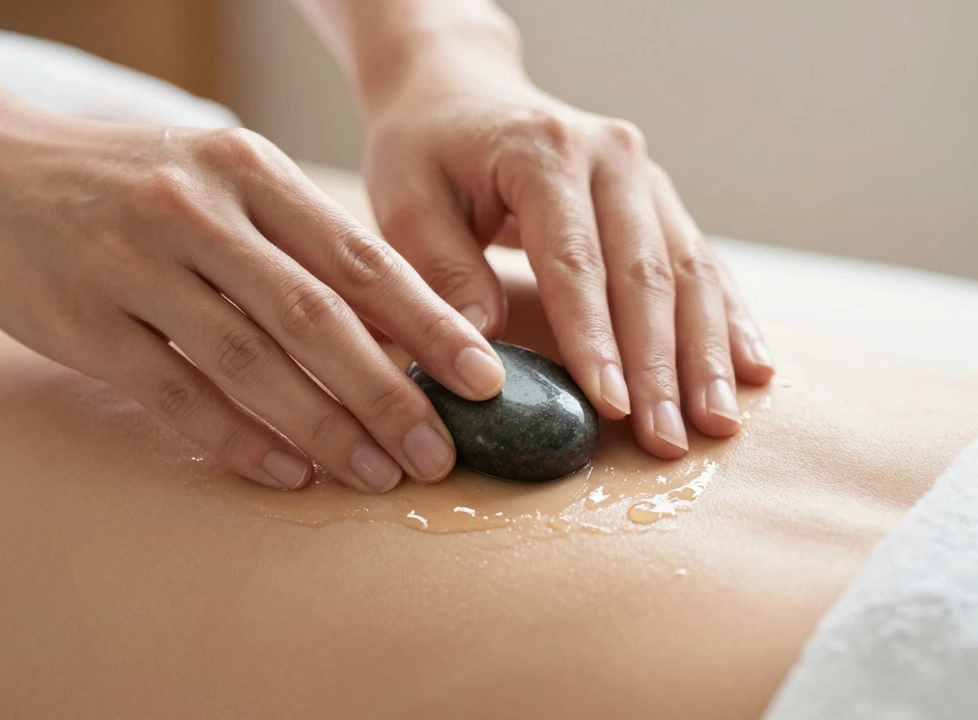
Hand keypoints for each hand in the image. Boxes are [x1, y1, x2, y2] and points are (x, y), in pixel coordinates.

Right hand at [0, 111, 506, 491]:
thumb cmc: (118, 182)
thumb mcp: (210, 179)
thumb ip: (287, 240)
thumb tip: (382, 328)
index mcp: (243, 170)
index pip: (356, 255)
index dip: (428, 323)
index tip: (485, 378)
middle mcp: (195, 211)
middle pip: (315, 315)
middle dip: (389, 392)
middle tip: (439, 452)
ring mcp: (134, 263)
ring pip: (250, 360)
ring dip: (323, 428)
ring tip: (375, 475)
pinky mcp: (82, 318)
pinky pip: (175, 392)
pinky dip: (236, 438)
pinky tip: (284, 474)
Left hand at [362, 60, 773, 458]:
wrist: (458, 90)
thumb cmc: (425, 151)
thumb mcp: (406, 202)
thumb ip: (443, 272)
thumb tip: (484, 353)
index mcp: (545, 151)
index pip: (577, 261)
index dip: (595, 340)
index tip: (610, 408)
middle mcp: (610, 156)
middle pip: (645, 272)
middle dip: (661, 365)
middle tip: (669, 441)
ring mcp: (644, 174)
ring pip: (689, 271)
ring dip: (705, 353)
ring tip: (716, 423)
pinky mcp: (658, 197)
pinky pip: (703, 262)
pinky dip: (727, 319)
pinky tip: (752, 370)